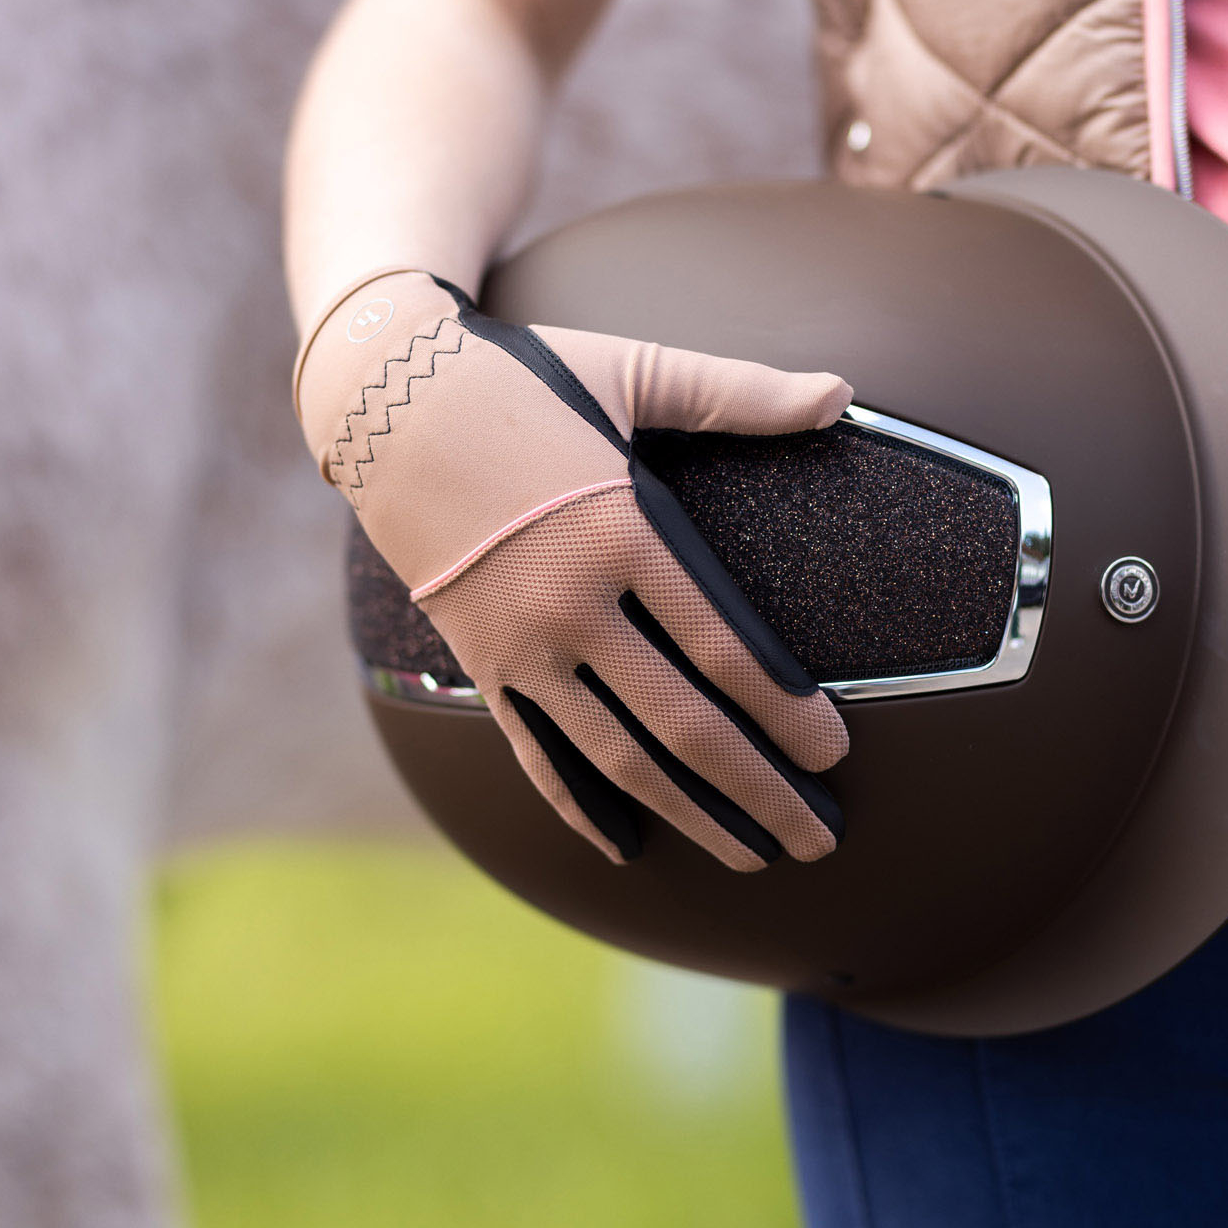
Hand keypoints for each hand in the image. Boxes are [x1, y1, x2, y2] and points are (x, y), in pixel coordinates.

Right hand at [296, 270, 851, 868]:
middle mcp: (571, 602)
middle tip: (820, 840)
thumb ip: (739, 393)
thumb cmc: (523, 379)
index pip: (726, 647)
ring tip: (752, 855)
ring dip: (693, 815)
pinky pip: (542, 757)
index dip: (787, 713)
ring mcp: (520, 645)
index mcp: (621, 530)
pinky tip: (632, 848)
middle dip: (760, 791)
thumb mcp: (633, 372)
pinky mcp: (483, 667)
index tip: (834, 756)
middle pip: (684, 724)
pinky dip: (585, 809)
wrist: (385, 402)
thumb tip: (842, 391)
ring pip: (620, 759)